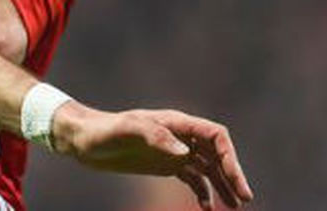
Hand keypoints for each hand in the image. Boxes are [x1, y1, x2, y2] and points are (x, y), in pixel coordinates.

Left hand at [52, 102, 252, 208]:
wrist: (82, 139)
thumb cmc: (102, 131)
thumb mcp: (125, 130)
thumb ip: (153, 136)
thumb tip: (184, 152)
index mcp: (174, 123)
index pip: (215, 135)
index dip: (230, 156)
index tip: (235, 180)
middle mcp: (179, 136)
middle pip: (217, 153)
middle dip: (232, 174)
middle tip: (244, 198)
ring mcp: (173, 150)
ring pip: (208, 168)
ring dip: (223, 185)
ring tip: (236, 207)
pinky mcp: (164, 164)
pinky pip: (192, 178)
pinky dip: (203, 192)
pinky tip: (207, 208)